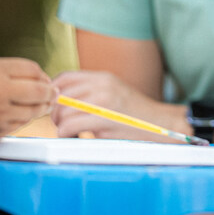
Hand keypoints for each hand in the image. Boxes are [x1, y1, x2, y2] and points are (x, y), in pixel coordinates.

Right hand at [0, 58, 56, 147]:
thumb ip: (9, 74)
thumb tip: (39, 80)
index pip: (32, 69)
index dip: (41, 75)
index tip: (43, 78)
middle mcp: (0, 91)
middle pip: (39, 90)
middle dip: (50, 92)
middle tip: (54, 93)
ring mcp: (1, 113)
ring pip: (34, 110)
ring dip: (42, 107)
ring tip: (46, 104)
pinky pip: (22, 123)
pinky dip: (26, 118)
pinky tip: (25, 114)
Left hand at [51, 69, 177, 139]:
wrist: (160, 124)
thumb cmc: (136, 114)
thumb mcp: (114, 92)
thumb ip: (91, 91)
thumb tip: (61, 98)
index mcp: (103, 77)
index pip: (65, 77)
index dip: (52, 91)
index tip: (52, 104)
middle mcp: (102, 86)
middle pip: (61, 94)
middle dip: (54, 110)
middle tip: (58, 121)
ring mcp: (104, 102)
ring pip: (63, 110)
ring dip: (59, 124)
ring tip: (66, 130)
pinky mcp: (104, 121)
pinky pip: (71, 125)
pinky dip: (65, 133)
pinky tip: (72, 136)